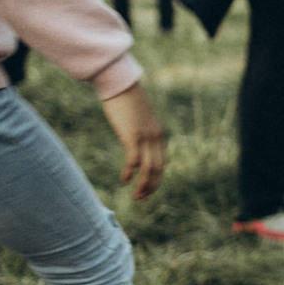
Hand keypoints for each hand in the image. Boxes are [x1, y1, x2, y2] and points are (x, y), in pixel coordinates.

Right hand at [102, 82, 165, 199]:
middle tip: (141, 198)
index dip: (156, 179)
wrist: (121, 86)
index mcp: (159, 135)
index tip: (148, 190)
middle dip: (151, 186)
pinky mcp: (133, 136)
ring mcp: (145, 137)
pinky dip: (130, 173)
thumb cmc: (127, 102)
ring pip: (148, 169)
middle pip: (158, 169)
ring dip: (143, 185)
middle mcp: (156, 138)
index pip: (162, 163)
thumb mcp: (139, 121)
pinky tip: (124, 181)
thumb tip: (135, 144)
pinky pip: (133, 161)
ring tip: (136, 196)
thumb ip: (141, 134)